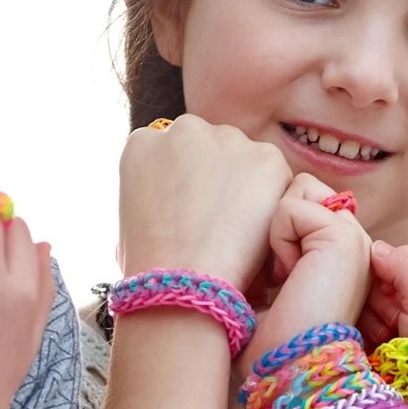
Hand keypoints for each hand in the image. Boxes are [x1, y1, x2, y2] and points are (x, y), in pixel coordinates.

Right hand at [117, 114, 292, 287]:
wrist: (183, 279)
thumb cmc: (152, 267)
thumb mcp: (130, 221)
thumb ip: (153, 195)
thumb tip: (172, 206)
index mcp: (144, 142)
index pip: (173, 154)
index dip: (187, 185)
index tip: (192, 212)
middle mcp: (185, 129)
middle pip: (212, 149)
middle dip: (218, 179)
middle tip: (221, 224)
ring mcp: (227, 139)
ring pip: (246, 161)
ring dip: (247, 188)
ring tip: (239, 235)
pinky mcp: (266, 158)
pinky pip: (277, 179)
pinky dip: (274, 204)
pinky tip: (260, 236)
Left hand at [242, 176, 371, 369]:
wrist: (289, 370)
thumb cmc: (271, 344)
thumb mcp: (268, 288)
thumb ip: (271, 249)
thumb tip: (245, 216)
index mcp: (341, 258)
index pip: (303, 206)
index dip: (274, 228)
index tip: (267, 276)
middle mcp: (354, 245)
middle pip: (301, 191)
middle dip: (274, 223)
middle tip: (271, 275)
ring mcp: (355, 239)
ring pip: (298, 191)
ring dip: (277, 230)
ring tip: (282, 275)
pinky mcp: (343, 238)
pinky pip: (291, 207)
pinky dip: (278, 238)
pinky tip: (287, 275)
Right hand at [361, 239, 407, 345]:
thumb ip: (405, 268)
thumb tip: (377, 247)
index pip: (407, 258)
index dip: (392, 261)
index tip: (384, 274)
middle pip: (382, 279)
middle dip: (380, 292)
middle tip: (389, 310)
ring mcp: (393, 322)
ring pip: (368, 300)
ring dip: (372, 313)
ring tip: (386, 332)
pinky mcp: (375, 341)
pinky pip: (360, 323)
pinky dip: (364, 329)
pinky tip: (374, 340)